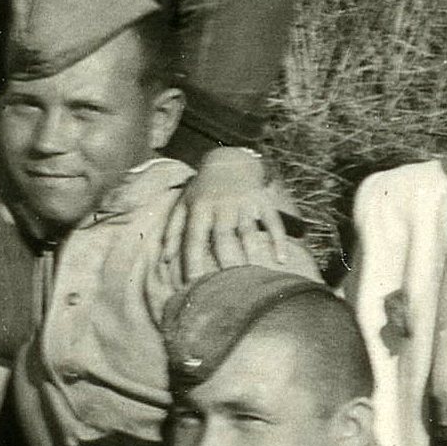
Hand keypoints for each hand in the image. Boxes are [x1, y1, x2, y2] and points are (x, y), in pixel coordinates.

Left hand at [164, 145, 302, 281]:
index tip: (192, 285)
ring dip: (251, 254)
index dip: (192, 262)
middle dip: (225, 262)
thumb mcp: (183, 203)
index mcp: (199, 208)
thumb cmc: (203, 189)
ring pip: (248, 232)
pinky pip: (273, 221)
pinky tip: (281, 260)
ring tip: (253, 278)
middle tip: (228, 287)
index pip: (194, 239)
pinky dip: (279, 240)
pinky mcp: (263, 200)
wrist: (230, 158)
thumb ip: (173, 231)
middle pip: (223, 238)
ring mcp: (244, 203)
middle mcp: (221, 206)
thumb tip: (165, 259)